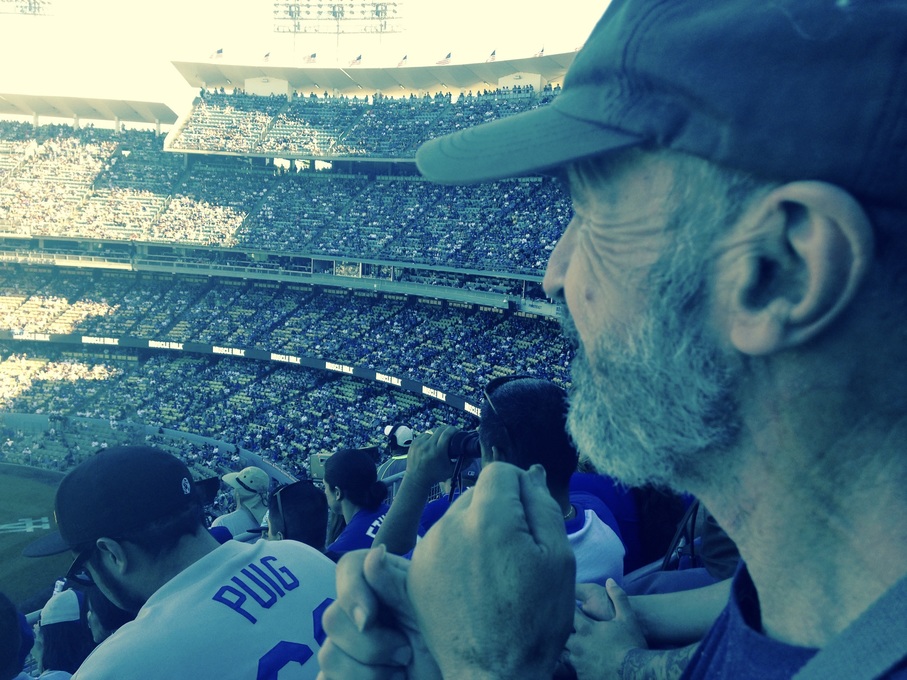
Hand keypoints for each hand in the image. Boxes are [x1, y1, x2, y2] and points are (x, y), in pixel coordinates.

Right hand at [318, 547, 441, 679]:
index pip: (349, 567)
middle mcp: (360, 611)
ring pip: (328, 656)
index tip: (370, 617)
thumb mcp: (427, 611)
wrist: (453, 674)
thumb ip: (396, 585)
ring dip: (367, 673)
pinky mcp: (343, 675)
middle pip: (332, 618)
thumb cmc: (446, 641)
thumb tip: (376, 553)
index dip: (351, 591)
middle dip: (371, 645)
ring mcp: (348, 647)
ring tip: (399, 672)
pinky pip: (326, 679)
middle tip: (406, 652)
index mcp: (383, 584)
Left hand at [405, 425, 458, 487]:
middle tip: (452, 433)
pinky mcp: (414, 443)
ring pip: (432, 431)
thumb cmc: (435, 475)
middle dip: (447, 429)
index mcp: (437, 451)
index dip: (454, 429)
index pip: (447, 432)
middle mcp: (428, 445)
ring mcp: (419, 443)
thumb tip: (473, 456)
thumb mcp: (451, 471)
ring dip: (438, 433)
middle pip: (440, 429)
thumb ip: (464, 463)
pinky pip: (424, 434)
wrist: (417, 479)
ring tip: (441, 438)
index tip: (458, 432)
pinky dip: (430, 436)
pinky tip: (432, 441)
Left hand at [406, 462, 575, 679]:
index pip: (499, 472)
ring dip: (476, 533)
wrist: (493, 674)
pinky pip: (440, 544)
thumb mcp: (559, 560)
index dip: (520, 489)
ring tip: (495, 575)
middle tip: (517, 554)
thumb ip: (543, 506)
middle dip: (498, 513)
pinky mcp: (415, 572)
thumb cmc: (534, 621)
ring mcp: (427, 550)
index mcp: (487, 520)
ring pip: (458, 519)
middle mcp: (449, 526)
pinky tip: (473, 586)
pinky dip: (457, 554)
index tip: (530, 520)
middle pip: (477, 495)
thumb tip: (529, 473)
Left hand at [565, 580, 647, 679]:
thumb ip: (618, 598)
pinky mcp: (582, 676)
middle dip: (564, 632)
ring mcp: (579, 663)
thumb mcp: (628, 618)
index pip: (569, 615)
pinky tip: (585, 662)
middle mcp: (578, 646)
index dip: (569, 611)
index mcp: (586, 630)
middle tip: (567, 628)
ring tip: (573, 646)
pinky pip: (574, 669)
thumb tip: (610, 581)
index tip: (568, 607)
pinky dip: (577, 664)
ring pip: (565, 653)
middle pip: (561, 635)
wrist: (636, 674)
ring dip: (570, 648)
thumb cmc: (632, 645)